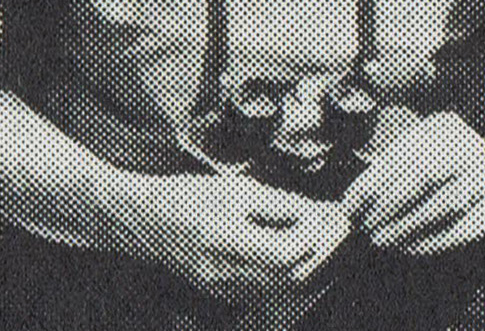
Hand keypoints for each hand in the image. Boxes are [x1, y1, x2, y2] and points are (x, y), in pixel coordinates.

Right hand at [137, 173, 350, 304]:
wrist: (144, 221)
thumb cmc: (188, 197)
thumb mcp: (236, 189)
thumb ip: (281, 205)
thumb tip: (322, 214)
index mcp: (232, 244)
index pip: (292, 254)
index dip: (321, 237)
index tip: (338, 216)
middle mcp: (230, 276)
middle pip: (294, 277)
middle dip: (324, 254)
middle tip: (340, 229)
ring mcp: (226, 290)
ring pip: (284, 288)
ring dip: (311, 265)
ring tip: (325, 238)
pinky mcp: (224, 293)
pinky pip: (268, 291)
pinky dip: (290, 274)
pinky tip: (298, 252)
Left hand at [339, 111, 484, 256]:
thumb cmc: (444, 170)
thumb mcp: (420, 155)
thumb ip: (391, 172)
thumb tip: (352, 204)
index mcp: (445, 126)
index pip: (402, 155)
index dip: (371, 182)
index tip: (349, 207)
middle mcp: (472, 145)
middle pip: (422, 176)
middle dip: (387, 205)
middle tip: (363, 227)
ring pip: (441, 206)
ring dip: (405, 227)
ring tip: (380, 239)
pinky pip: (461, 230)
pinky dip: (431, 242)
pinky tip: (409, 249)